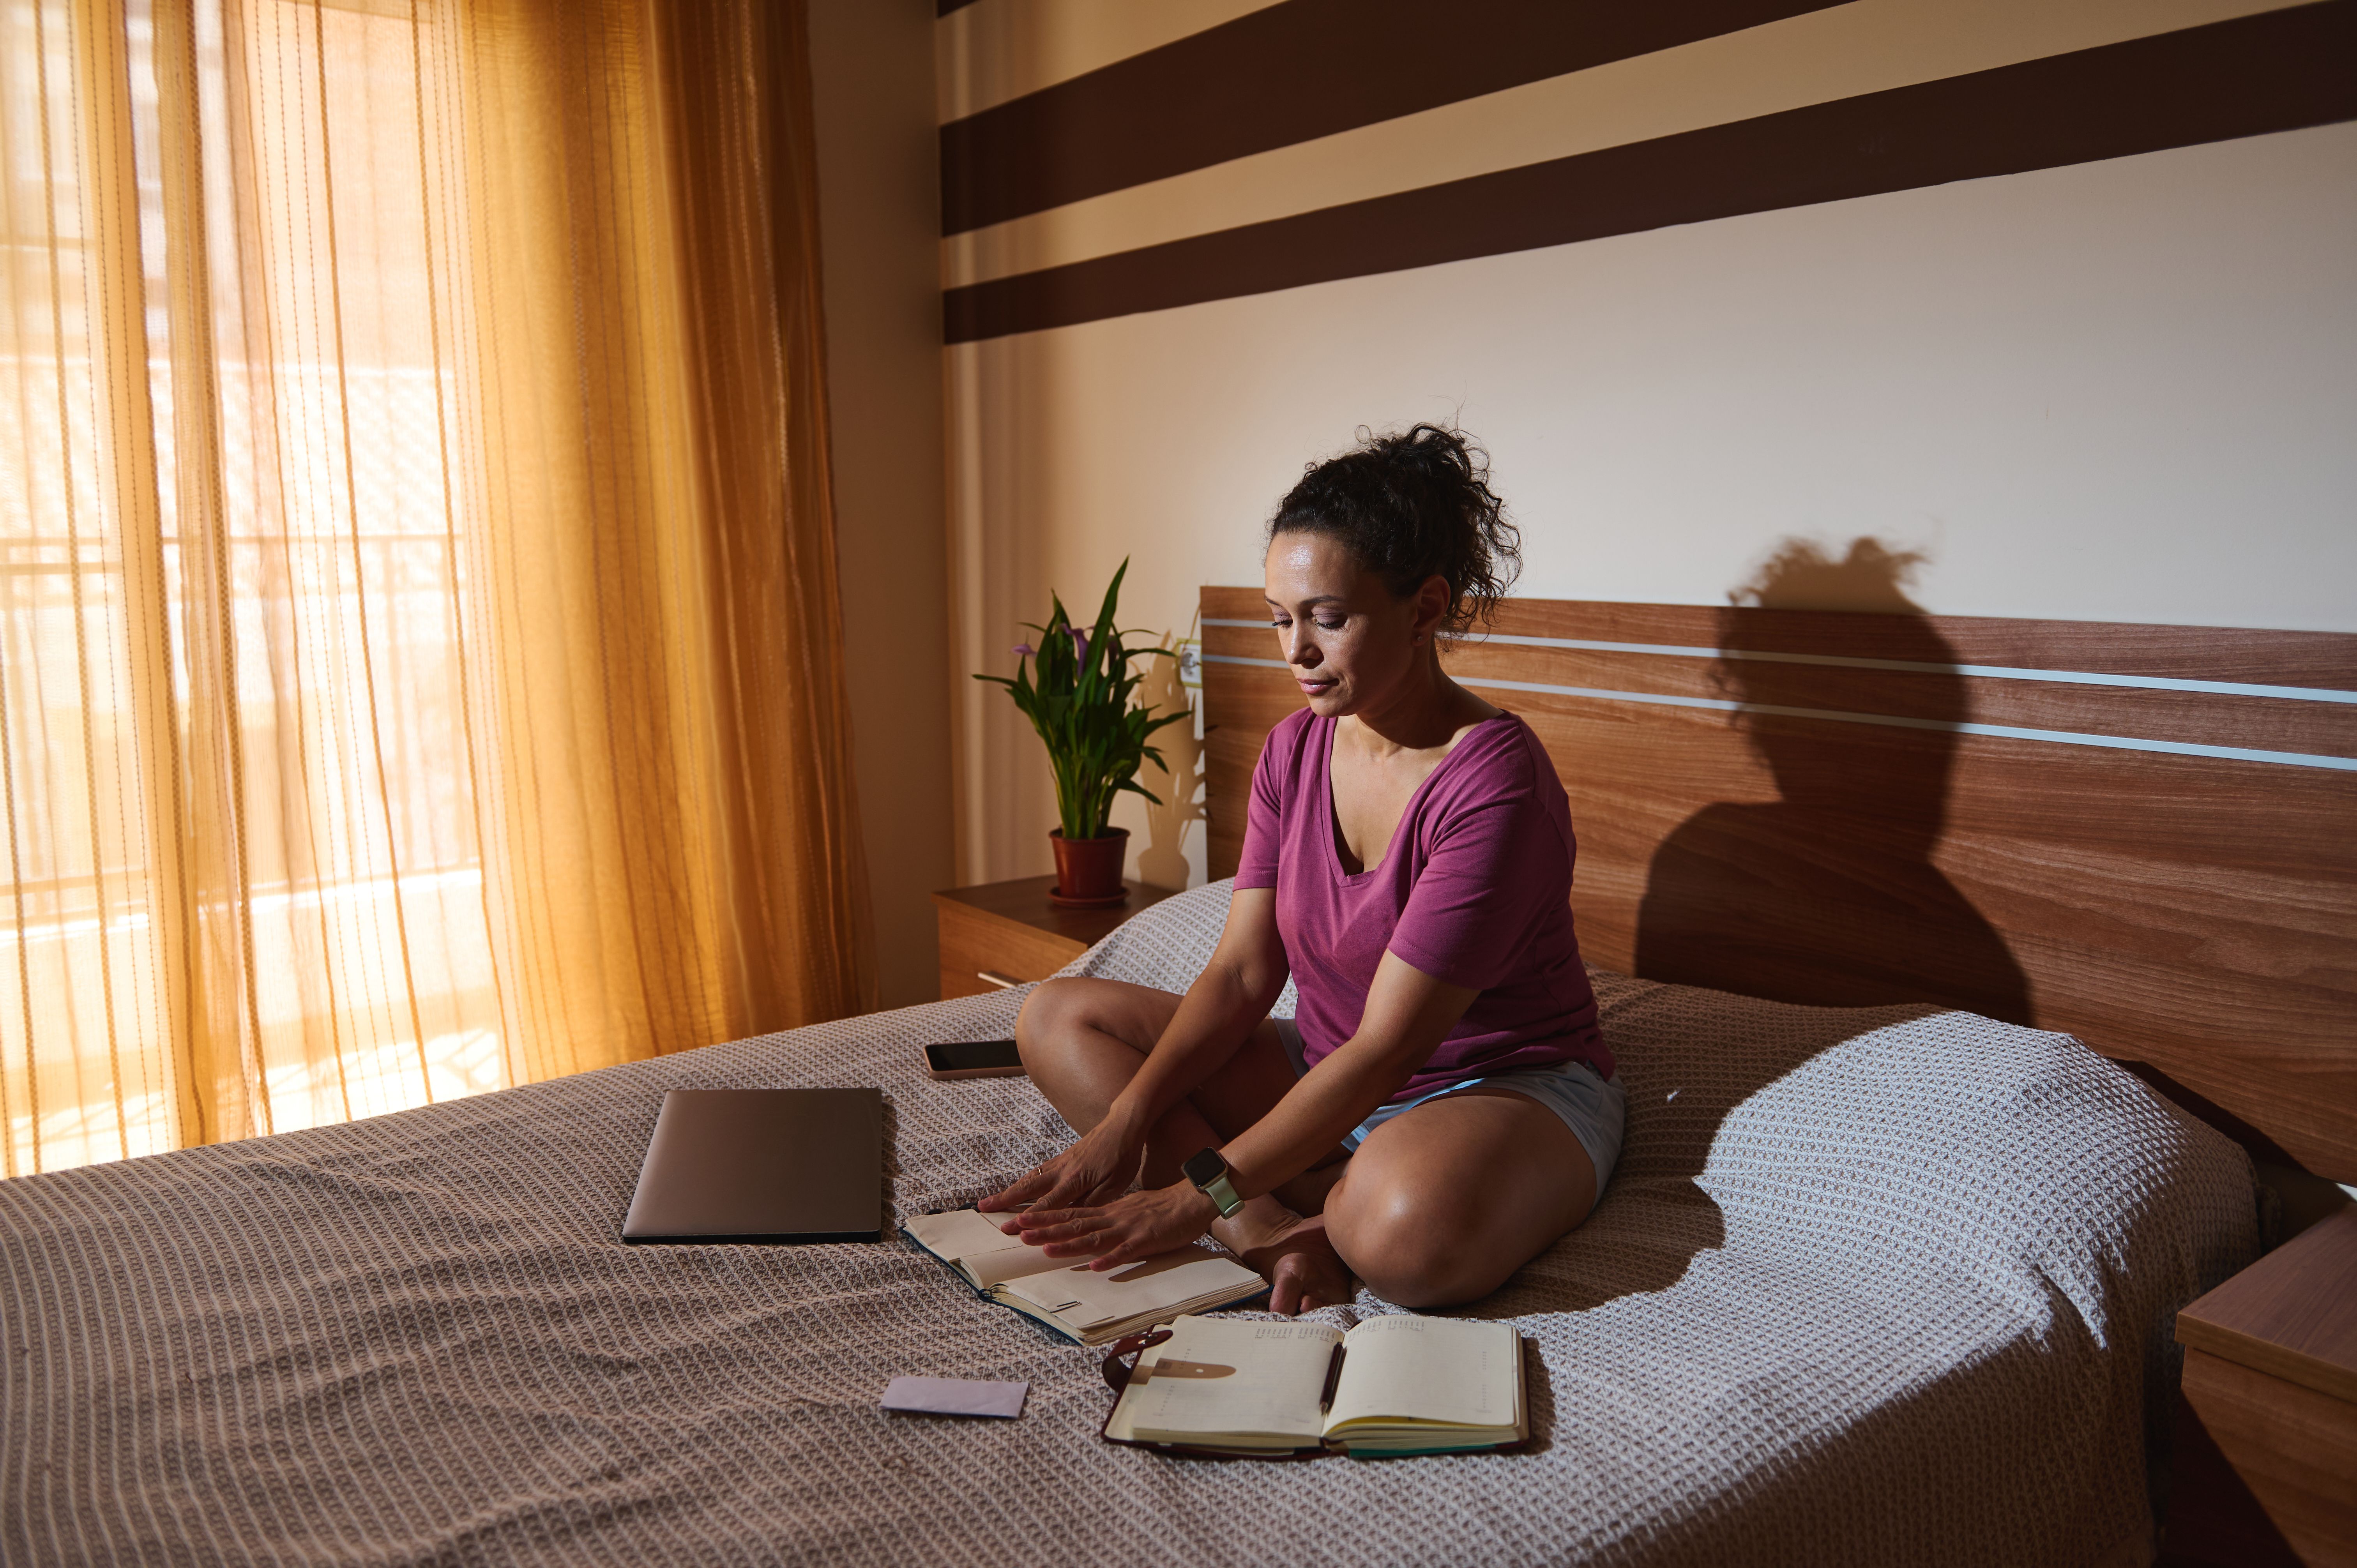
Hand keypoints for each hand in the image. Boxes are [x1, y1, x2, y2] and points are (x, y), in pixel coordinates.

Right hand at [977, 1117, 1139, 1222]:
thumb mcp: (1115, 1185)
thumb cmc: (1122, 1157)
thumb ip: (1092, 1202)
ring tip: (989, 1201)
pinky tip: (1015, 1188)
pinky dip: (1022, 1181)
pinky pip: (1037, 1171)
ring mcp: (1060, 1162)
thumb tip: (1071, 1217)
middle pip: (1029, 1188)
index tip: (1009, 1229)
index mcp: (1075, 1180)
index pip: (1047, 1204)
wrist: (1123, 1125)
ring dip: (1008, 1191)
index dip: (1028, 1218)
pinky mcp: (1062, 1157)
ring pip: (1029, 1179)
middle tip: (983, 1210)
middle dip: (1005, 1201)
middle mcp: (1062, 1170)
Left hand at [1012, 1182, 1220, 1269]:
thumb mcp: (1128, 1209)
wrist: (1190, 1200)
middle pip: (1075, 1223)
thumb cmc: (1161, 1208)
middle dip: (1047, 1230)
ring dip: (1069, 1244)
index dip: (1046, 1217)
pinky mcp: (1146, 1240)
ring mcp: (1128, 1229)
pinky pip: (1126, 1251)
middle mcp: (1113, 1218)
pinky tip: (1095, 1266)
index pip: (1071, 1213)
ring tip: (1047, 1249)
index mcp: (1108, 1211)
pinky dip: (1110, 1259)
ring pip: (1094, 1237)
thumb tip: (1089, 1225)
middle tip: (1020, 1234)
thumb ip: (1108, 1218)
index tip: (1022, 1220)